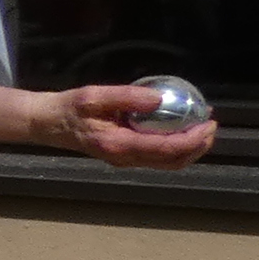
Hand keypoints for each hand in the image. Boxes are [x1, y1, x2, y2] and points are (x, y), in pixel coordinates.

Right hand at [40, 85, 216, 169]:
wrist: (47, 124)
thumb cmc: (68, 108)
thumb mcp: (94, 95)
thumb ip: (127, 96)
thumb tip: (160, 99)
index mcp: (118, 145)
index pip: (165, 149)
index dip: (193, 138)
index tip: (208, 122)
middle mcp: (124, 158)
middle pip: (173, 161)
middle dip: (198, 146)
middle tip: (210, 124)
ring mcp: (125, 160)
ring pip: (168, 163)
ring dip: (190, 149)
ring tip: (202, 128)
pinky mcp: (125, 156)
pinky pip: (159, 157)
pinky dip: (177, 147)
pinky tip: (181, 130)